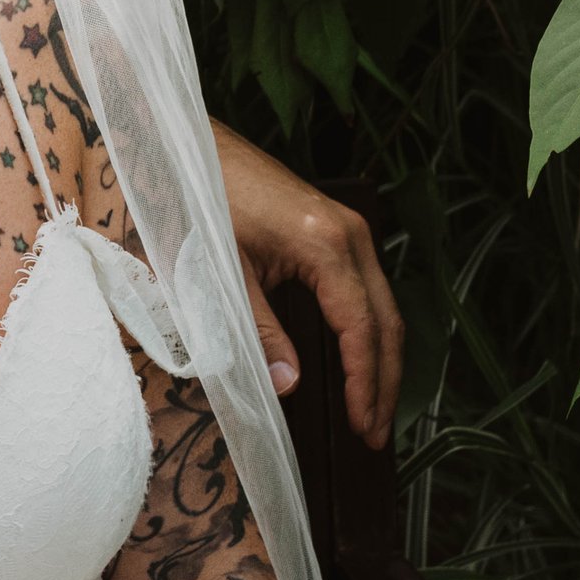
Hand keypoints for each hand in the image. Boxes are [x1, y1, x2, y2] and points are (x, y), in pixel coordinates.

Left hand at [209, 121, 402, 448]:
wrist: (192, 145)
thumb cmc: (201, 201)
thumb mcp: (223, 272)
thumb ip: (258, 329)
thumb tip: (288, 386)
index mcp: (326, 245)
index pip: (361, 328)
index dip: (365, 383)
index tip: (364, 426)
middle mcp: (351, 235)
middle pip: (387, 321)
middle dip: (385, 382)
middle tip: (375, 435)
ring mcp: (349, 229)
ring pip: (384, 307)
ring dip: (382, 360)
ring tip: (372, 410)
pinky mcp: (338, 230)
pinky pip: (368, 290)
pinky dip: (370, 331)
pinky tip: (359, 362)